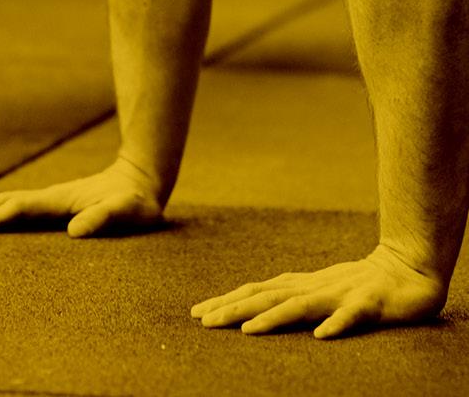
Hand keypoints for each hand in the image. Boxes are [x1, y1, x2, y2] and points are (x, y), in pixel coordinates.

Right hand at [0, 157, 163, 237]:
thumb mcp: (126, 211)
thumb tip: (74, 232)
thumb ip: (103, 216)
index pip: (19, 208)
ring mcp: (51, 202)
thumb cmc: (136, 202)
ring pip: (8, 203)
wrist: (141, 180)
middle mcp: (50, 198)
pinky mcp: (55, 208)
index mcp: (59, 200)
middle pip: (4, 201)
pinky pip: (18, 210)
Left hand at [191, 246, 447, 337]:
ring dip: (273, 317)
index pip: (257, 291)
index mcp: (303, 285)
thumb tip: (257, 304)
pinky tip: (320, 336)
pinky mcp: (369, 303)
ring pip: (301, 304)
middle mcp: (315, 286)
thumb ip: (293, 297)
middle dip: (234, 308)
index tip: (198, 313)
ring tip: (246, 330)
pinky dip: (335, 324)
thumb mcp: (321, 292)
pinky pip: (351, 315)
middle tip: (203, 321)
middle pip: (268, 296)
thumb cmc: (361, 285)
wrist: (408, 270)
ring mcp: (341, 293)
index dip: (227, 301)